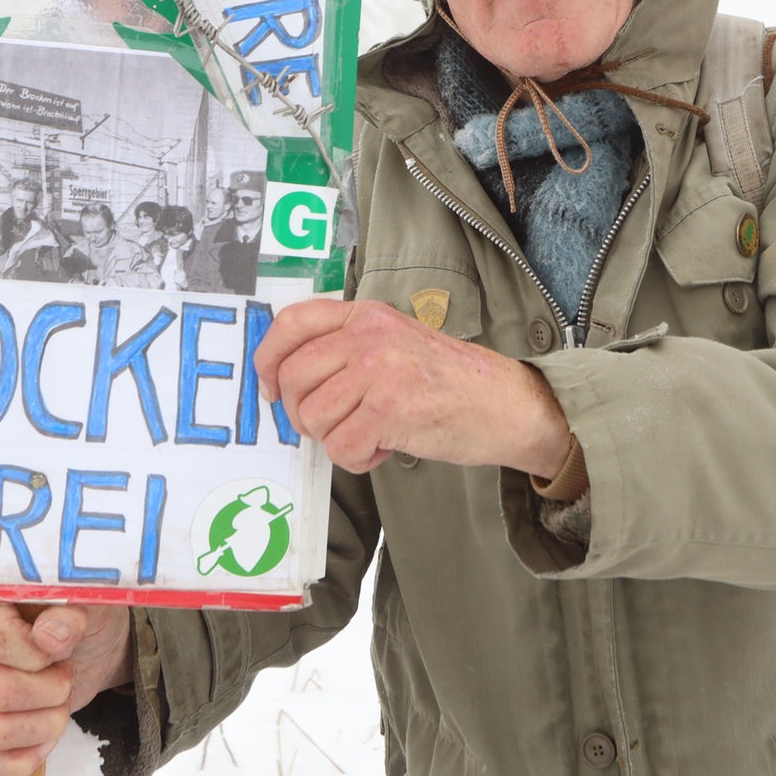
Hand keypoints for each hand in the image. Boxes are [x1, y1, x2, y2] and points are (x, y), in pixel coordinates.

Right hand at [0, 602, 132, 775]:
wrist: (93, 641)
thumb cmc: (86, 613)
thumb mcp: (89, 600)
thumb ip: (70, 611)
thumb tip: (49, 636)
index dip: (33, 653)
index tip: (59, 646)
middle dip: (50, 690)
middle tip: (66, 672)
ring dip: (47, 722)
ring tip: (60, 697)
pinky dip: (24, 757)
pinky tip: (46, 734)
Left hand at [255, 298, 571, 476]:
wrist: (507, 403)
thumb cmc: (450, 382)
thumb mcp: (396, 341)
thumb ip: (350, 347)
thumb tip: (289, 377)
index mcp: (366, 315)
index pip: (292, 323)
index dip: (268, 358)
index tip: (270, 388)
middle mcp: (368, 335)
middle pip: (293, 377)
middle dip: (303, 414)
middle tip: (333, 426)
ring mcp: (378, 370)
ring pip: (314, 416)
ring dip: (336, 439)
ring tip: (371, 434)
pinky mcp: (390, 409)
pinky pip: (342, 447)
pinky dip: (359, 460)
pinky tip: (385, 448)